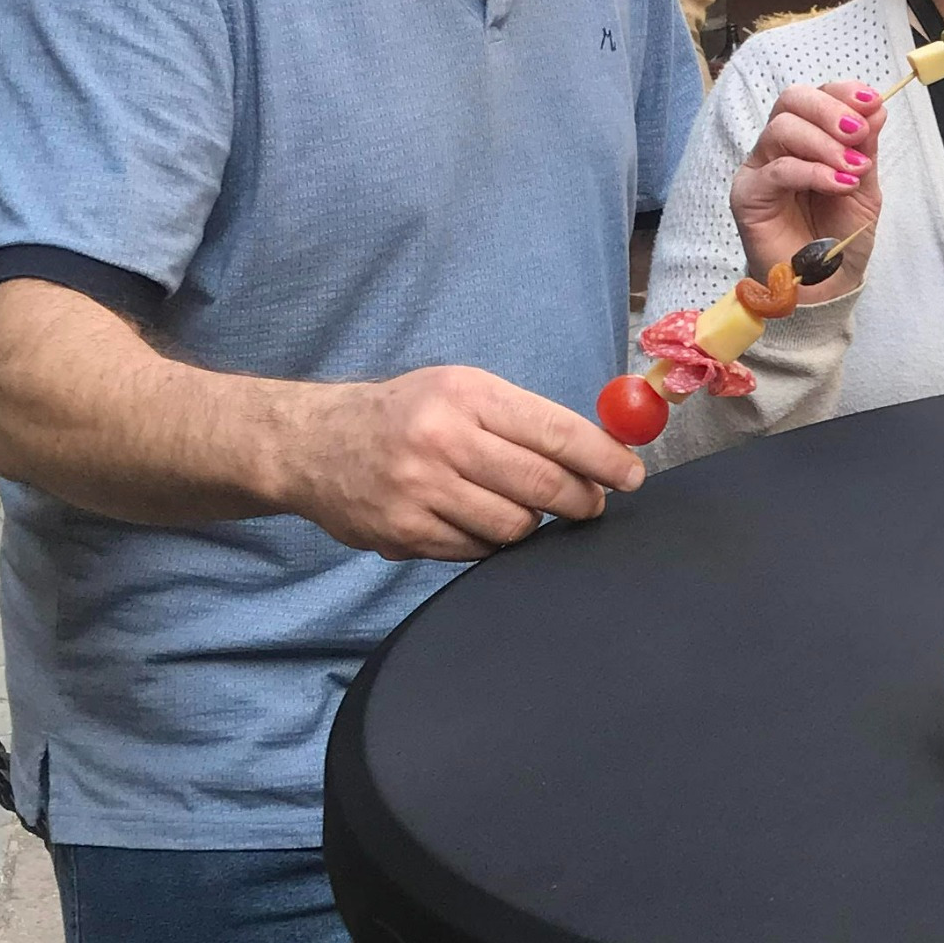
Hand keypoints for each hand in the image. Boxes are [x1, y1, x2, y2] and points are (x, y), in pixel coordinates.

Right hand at [285, 364, 646, 558]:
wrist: (312, 444)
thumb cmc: (403, 414)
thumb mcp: (458, 391)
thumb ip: (523, 419)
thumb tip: (601, 449)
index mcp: (465, 395)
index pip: (554, 431)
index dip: (603, 459)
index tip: (631, 475)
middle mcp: (442, 439)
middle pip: (541, 486)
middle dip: (581, 501)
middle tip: (591, 505)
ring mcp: (420, 489)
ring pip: (513, 526)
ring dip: (530, 524)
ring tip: (520, 508)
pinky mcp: (405, 532)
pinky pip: (476, 550)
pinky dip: (488, 541)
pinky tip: (474, 521)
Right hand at [727, 80, 885, 287]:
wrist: (827, 286)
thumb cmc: (841, 236)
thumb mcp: (864, 186)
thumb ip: (865, 148)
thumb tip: (875, 107)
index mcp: (807, 138)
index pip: (814, 97)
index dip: (841, 93)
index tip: (871, 102)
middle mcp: (779, 147)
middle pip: (791, 100)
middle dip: (830, 110)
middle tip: (858, 133)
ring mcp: (760, 169)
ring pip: (781, 129)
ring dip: (824, 144)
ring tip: (852, 170)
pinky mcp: (748, 195)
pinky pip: (776, 170)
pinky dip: (812, 171)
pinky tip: (838, 185)